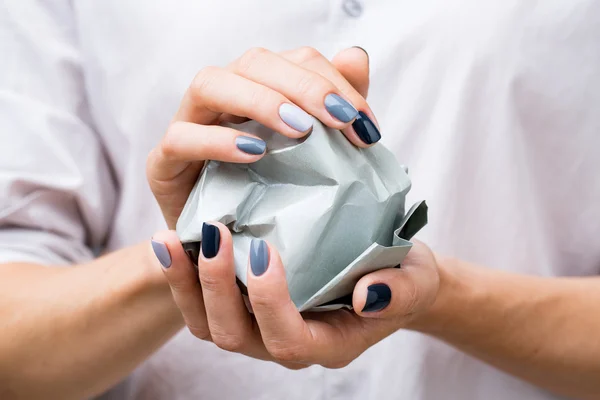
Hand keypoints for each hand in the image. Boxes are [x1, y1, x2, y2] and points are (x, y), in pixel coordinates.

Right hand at [147, 46, 378, 228]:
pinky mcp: (164, 162)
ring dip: (260, 101)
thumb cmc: (269, 198)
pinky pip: (181, 138)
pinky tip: (253, 153)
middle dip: (304, 85)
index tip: (364, 124)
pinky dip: (217, 141)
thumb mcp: (313, 157)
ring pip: (210, 84)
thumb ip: (335, 106)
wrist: (224, 249)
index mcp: (260, 89)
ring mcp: (189, 124)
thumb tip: (356, 57)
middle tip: (340, 118)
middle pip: (255, 61)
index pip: (296, 60)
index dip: (333, 82)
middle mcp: (223, 97)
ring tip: (300, 129)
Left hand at [151, 224, 438, 368]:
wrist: (385, 273)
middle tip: (215, 232)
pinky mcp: (244, 305)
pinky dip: (183, 275)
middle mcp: (284, 343)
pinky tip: (173, 238)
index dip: (271, 302)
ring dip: (187, 283)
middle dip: (218, 287)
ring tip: (171, 238)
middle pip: (235, 336)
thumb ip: (400, 292)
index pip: (288, 340)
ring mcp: (259, 327)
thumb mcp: (415, 281)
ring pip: (208, 324)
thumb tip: (368, 296)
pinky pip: (202, 303)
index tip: (264, 249)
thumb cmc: (402, 277)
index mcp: (327, 343)